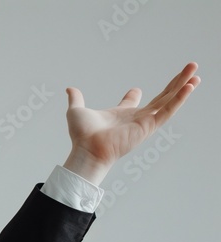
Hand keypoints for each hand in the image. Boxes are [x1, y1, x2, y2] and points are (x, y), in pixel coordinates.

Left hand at [61, 62, 199, 184]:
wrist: (87, 149)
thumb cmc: (82, 136)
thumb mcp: (77, 111)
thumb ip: (76, 99)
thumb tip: (69, 89)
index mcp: (121, 114)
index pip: (131, 103)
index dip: (133, 96)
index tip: (135, 90)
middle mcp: (135, 118)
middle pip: (160, 97)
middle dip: (175, 83)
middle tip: (188, 69)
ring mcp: (145, 121)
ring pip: (169, 100)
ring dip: (184, 86)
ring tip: (196, 72)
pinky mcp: (149, 126)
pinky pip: (168, 110)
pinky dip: (180, 99)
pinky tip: (190, 86)